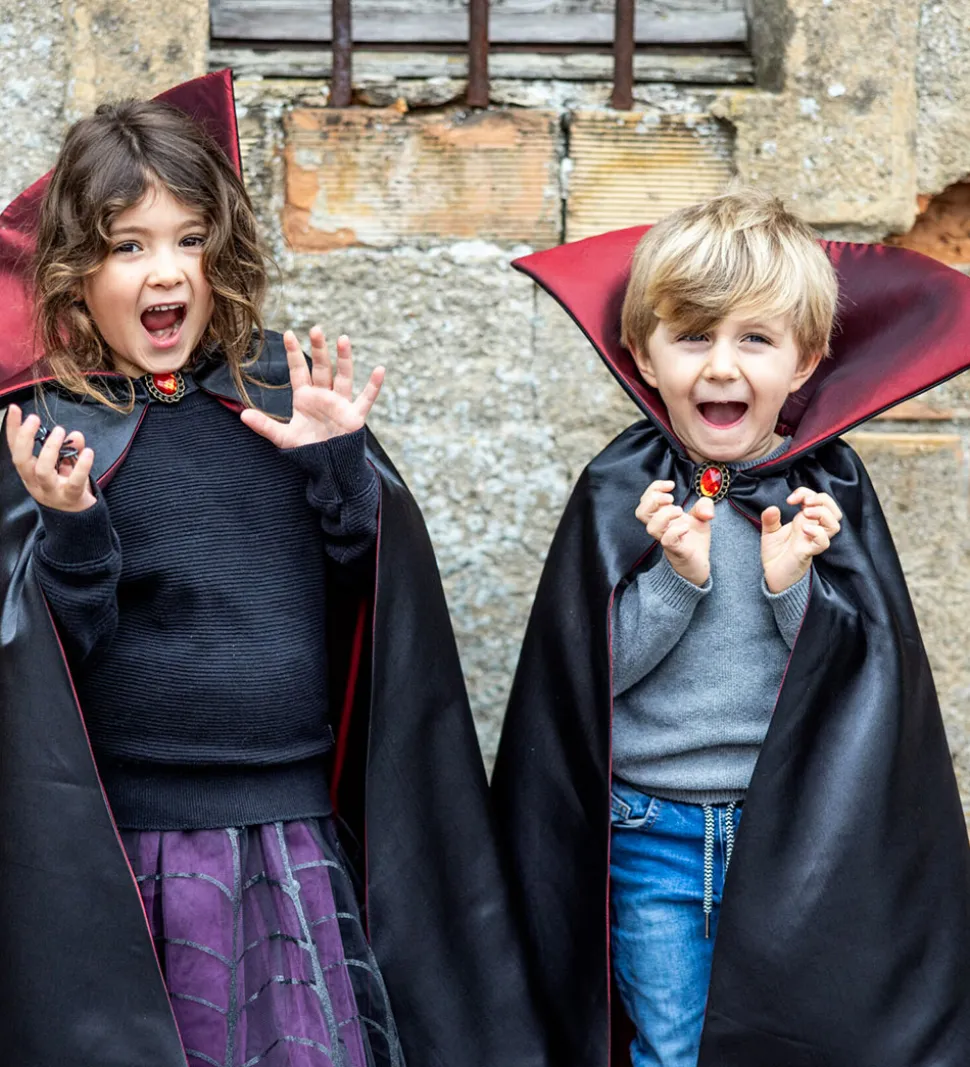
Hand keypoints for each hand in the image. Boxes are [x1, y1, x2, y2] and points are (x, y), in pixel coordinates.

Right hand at [5, 404, 95, 511]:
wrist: (78, 520)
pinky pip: (74, 482)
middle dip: (25, 438)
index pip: (15, 449)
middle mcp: (35, 482)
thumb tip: (75, 435)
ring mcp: (52, 491)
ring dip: (50, 448)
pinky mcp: (70, 497)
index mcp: (29, 473)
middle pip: (21, 460)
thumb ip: (69, 450)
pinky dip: (82, 466)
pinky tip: (88, 452)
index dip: (13, 430)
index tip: (15, 409)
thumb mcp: (64, 466)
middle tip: (34, 419)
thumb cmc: (67, 488)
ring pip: (42, 470)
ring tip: (60, 431)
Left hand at [240, 326, 384, 448]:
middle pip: (321, 368)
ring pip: (343, 376)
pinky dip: (373, 386)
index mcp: (305, 398)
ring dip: (344, 359)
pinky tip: (380, 370)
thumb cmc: (308, 451)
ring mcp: (340, 403)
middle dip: (318, 349)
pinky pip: (366, 398)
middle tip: (316, 329)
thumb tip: (242, 415)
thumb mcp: (284, 437)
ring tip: (342, 339)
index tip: (289, 334)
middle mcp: (323, 396)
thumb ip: (265, 426)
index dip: (294, 353)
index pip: (299, 371)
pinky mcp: (355, 415)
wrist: (328, 466)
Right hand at [635, 479, 714, 586]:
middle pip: (641, 512)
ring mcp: (666, 539)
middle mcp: (660, 527)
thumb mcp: (702, 517)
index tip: (670, 485)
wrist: (699, 562)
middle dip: (654, 499)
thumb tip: (706, 509)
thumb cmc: (694, 539)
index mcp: (662, 516)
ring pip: (652, 527)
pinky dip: (676, 530)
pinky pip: (668, 540)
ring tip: (680, 512)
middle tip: (671, 499)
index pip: (646, 500)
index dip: (654, 488)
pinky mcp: (676, 550)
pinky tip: (686, 527)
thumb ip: (704, 506)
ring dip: (665, 515)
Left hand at [761, 488, 841, 592]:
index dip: (806, 493)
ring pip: (835, 523)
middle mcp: (813, 529)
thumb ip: (770, 519)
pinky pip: (824, 542)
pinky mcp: (810, 552)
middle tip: (804, 503)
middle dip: (821, 499)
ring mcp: (813, 540)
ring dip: (822, 513)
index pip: (817, 500)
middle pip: (833, 509)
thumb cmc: (776, 554)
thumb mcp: (769, 533)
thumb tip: (772, 508)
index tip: (790, 499)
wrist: (773, 576)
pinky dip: (816, 532)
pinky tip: (803, 529)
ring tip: (805, 513)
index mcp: (804, 521)